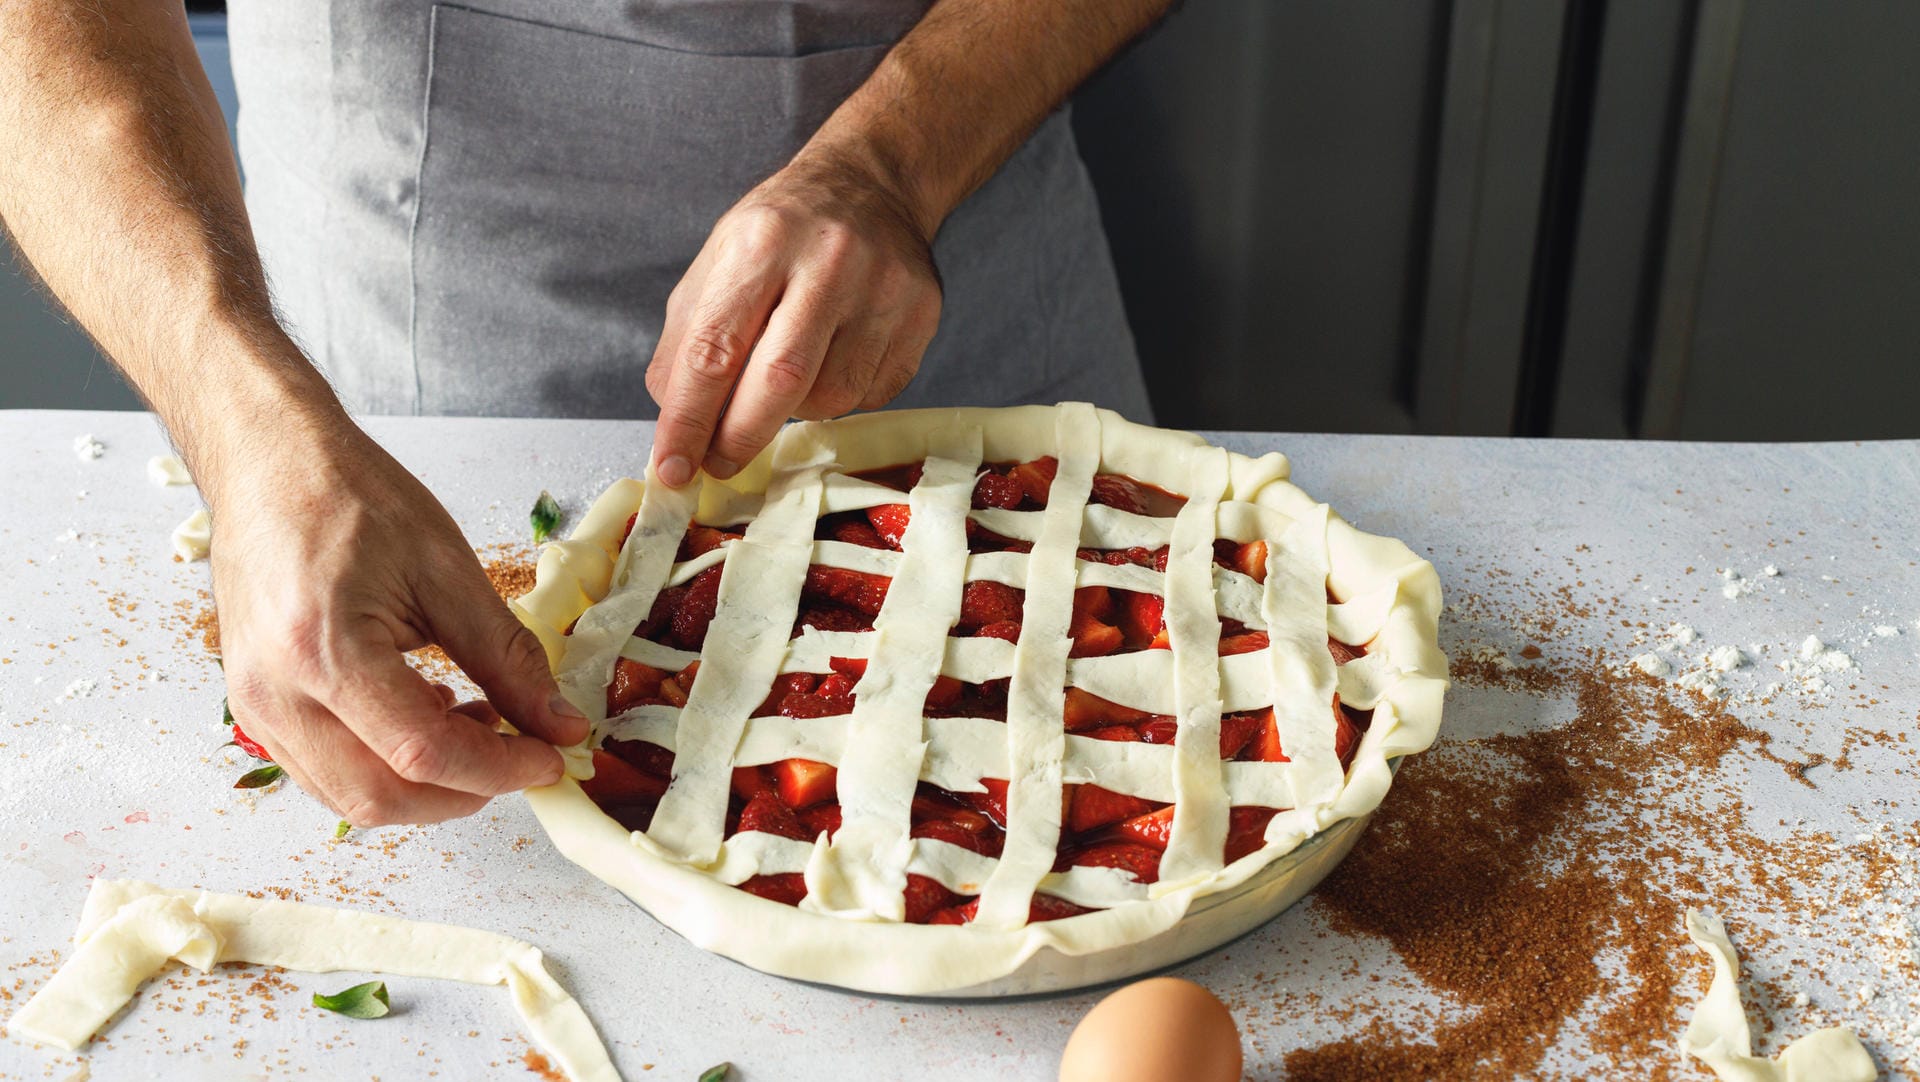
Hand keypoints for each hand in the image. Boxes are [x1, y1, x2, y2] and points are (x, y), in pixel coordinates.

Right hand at [206, 413, 588, 825]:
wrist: (267, 464)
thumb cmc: (349, 498)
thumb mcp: (447, 571)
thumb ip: (507, 658)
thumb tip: (561, 726)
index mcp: (322, 651)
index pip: (422, 753)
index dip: (499, 768)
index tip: (551, 757)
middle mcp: (274, 695)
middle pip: (381, 798)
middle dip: (465, 792)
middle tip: (521, 751)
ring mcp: (254, 708)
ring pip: (350, 797)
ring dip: (425, 784)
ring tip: (477, 721)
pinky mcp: (255, 708)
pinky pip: (324, 771)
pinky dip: (385, 766)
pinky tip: (427, 713)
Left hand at [645, 146, 942, 485]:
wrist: (871, 185)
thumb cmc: (782, 232)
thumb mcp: (718, 262)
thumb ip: (687, 341)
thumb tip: (676, 424)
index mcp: (762, 241)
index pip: (714, 350)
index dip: (688, 420)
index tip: (672, 468)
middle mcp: (829, 261)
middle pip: (780, 382)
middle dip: (740, 437)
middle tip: (718, 464)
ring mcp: (884, 290)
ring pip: (831, 398)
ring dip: (793, 414)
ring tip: (784, 382)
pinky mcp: (922, 315)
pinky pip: (871, 395)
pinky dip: (838, 398)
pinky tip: (831, 362)